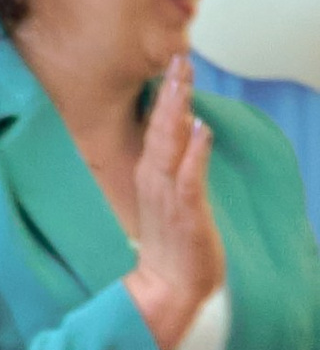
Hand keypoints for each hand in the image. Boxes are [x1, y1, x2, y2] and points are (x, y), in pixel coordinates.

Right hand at [128, 52, 225, 349]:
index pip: (157, 129)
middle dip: (170, 93)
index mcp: (150, 178)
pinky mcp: (185, 215)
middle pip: (160, 130)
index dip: (165, 96)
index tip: (174, 63)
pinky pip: (188, 180)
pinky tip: (199, 130)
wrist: (168, 291)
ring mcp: (168, 198)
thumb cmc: (173, 249)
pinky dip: (193, 154)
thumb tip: (188, 131)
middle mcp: (154, 183)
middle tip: (179, 58)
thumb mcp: (170, 201)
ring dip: (175, 113)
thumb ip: (176, 166)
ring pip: (169, 147)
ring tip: (183, 82)